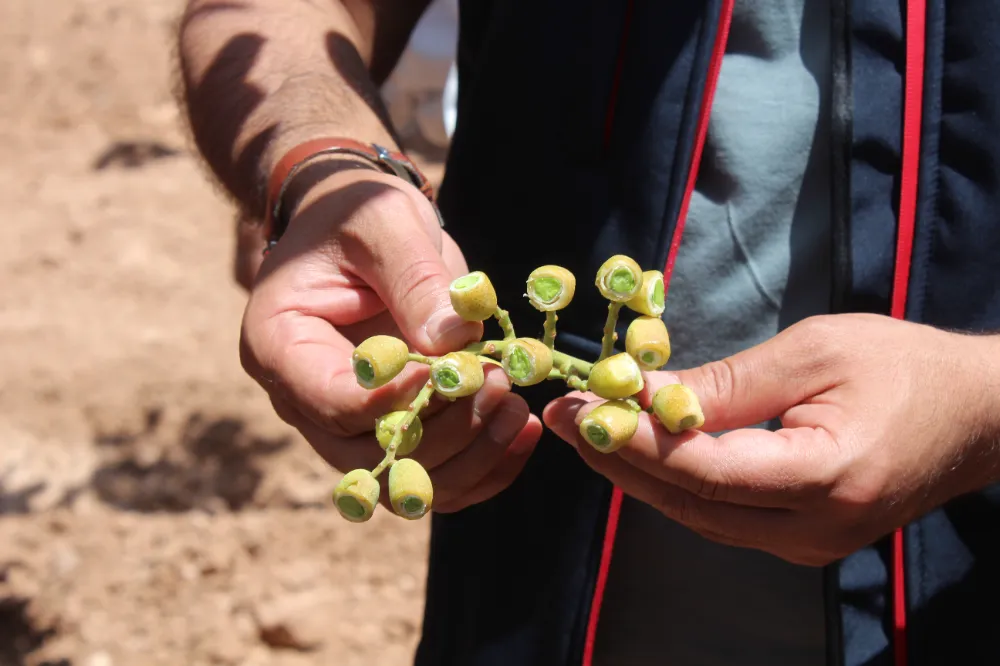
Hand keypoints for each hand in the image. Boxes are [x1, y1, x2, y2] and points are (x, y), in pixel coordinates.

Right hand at [240, 167, 541, 512]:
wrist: (359, 226)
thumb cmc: (359, 212)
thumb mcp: (384, 222)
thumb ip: (415, 279)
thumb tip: (455, 342)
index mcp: (278, 345)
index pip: (334, 402)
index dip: (400, 398)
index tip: (457, 367)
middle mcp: (302, 398)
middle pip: (370, 455)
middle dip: (444, 433)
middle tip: (499, 384)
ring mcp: (344, 424)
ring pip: (406, 480)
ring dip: (469, 458)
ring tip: (517, 408)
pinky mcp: (389, 430)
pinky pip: (435, 476)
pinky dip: (484, 467)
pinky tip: (524, 431)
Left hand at [543, 313, 999, 564]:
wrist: (976, 415)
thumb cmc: (905, 367)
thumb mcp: (815, 352)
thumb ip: (729, 383)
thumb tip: (648, 395)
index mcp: (826, 476)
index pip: (702, 470)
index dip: (632, 440)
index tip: (577, 407)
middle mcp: (813, 528)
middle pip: (689, 502)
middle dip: (617, 459)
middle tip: (563, 417)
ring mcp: (808, 543)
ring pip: (697, 516)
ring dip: (637, 473)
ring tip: (586, 429)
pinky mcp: (802, 538)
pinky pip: (720, 515)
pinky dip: (675, 483)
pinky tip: (639, 451)